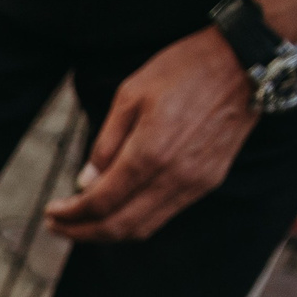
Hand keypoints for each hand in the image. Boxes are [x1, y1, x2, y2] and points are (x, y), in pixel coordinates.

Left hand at [46, 29, 255, 243]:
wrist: (246, 63)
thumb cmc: (186, 69)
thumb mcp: (131, 94)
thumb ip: (106, 143)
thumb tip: (86, 182)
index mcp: (149, 153)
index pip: (100, 202)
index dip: (71, 214)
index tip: (51, 212)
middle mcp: (173, 177)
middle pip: (119, 226)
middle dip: (82, 232)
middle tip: (57, 227)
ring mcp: (194, 184)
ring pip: (143, 228)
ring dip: (107, 233)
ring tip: (81, 224)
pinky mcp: (208, 182)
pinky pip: (164, 215)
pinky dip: (135, 222)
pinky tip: (117, 211)